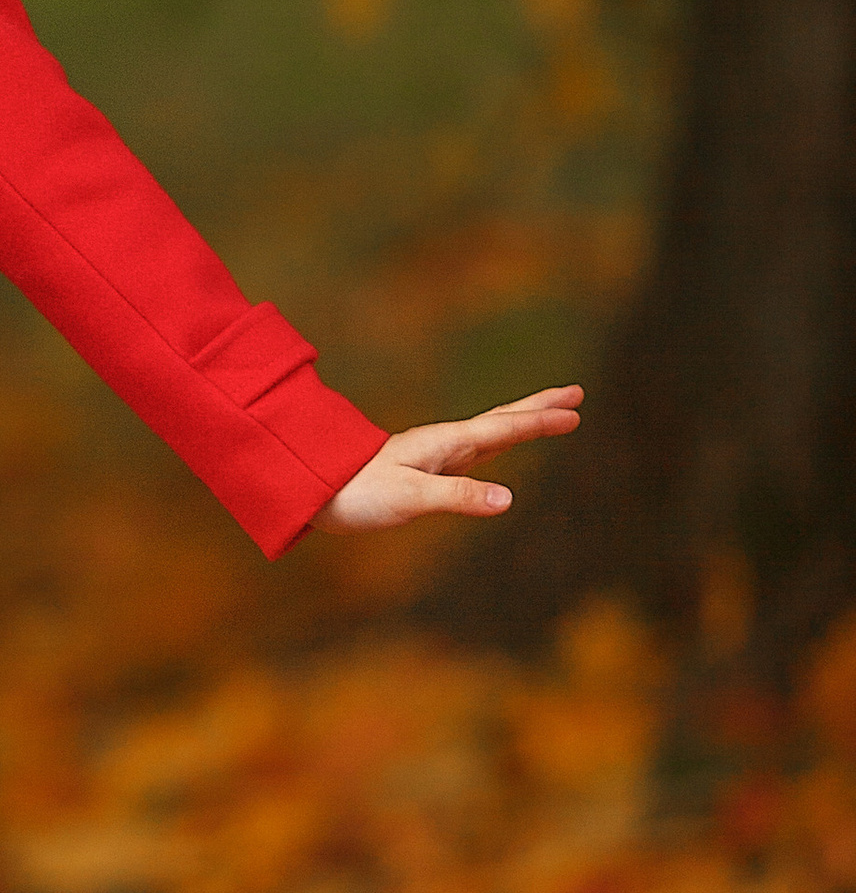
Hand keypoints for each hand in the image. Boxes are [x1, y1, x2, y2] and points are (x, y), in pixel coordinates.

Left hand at [322, 383, 583, 531]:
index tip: (576, 411)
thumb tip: (509, 499)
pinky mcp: (424, 471)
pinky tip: (495, 451)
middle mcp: (443, 444)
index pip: (502, 429)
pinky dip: (497, 444)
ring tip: (550, 415)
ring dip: (522, 422)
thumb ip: (458, 496)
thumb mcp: (411, 498)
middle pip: (502, 421)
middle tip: (577, 393)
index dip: (540, 422)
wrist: (314, 490)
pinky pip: (474, 452)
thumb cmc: (358, 494)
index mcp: (444, 444)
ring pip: (490, 433)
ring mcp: (435, 456)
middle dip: (540, 408)